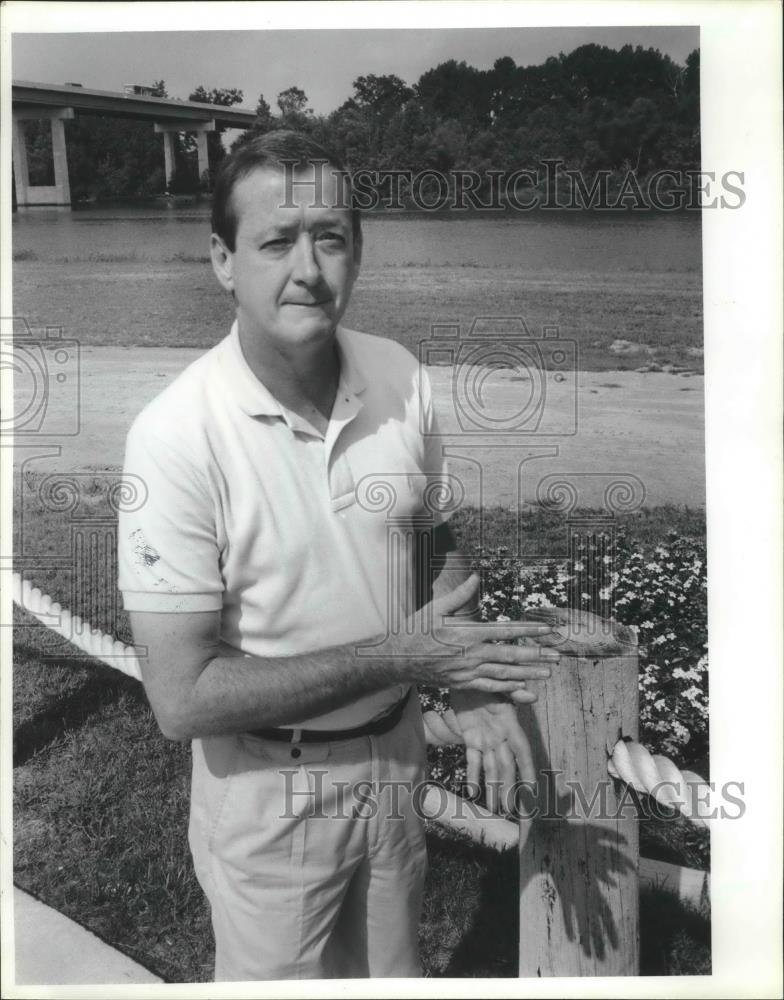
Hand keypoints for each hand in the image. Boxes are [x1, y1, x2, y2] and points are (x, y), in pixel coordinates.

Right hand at [399, 575, 558, 695]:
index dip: (529, 630)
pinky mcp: (462, 684)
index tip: (548, 629)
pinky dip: (507, 688)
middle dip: (536, 655)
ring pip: (504, 674)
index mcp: (467, 633)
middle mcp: (471, 654)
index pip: (506, 631)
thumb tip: (477, 576)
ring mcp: (467, 671)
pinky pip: (489, 687)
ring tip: (548, 672)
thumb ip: (459, 594)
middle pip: (510, 655)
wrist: (396, 658)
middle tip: (558, 655)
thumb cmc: (415, 629)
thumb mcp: (436, 607)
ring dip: (528, 673)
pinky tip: (523, 687)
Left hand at [451, 689, 536, 814]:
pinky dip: (473, 775)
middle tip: (507, 810)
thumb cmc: (487, 678)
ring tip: (493, 808)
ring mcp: (486, 739)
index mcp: (510, 724)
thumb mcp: (501, 685)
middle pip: (506, 766)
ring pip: (490, 768)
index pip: (522, 751)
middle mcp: (500, 735)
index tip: (532, 790)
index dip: (527, 770)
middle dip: (508, 788)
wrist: (465, 674)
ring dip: (492, 788)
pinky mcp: (470, 738)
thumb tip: (532, 695)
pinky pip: (472, 761)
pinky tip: (472, 792)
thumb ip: (515, 692)